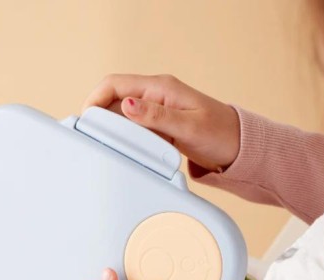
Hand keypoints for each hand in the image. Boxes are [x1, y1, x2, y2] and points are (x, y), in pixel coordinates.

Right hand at [81, 73, 239, 170]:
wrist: (236, 147)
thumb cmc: (220, 134)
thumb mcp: (188, 126)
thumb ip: (156, 117)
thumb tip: (127, 105)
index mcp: (161, 88)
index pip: (116, 84)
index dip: (95, 98)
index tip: (86, 119)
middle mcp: (155, 96)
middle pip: (114, 100)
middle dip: (100, 116)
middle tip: (93, 138)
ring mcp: (156, 111)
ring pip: (122, 116)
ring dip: (113, 130)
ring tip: (108, 147)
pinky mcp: (159, 126)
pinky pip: (134, 129)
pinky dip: (127, 139)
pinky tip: (127, 150)